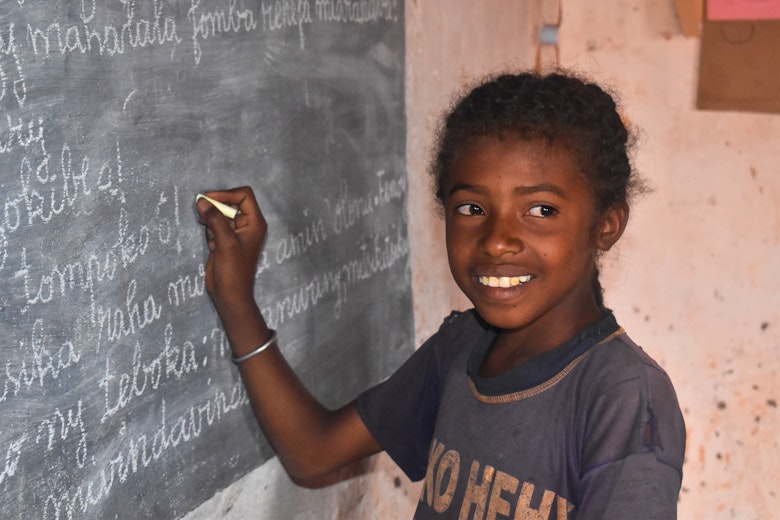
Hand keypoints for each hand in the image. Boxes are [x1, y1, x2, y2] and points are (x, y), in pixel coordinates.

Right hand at [196, 186, 265, 313]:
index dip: (227, 194)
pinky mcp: (225, 239)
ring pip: (220, 214)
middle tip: (203, 216)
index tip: (209, 199)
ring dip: (211, 222)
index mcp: (255, 222)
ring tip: (212, 238)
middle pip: (230, 202)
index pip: (244, 195)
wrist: (230, 294)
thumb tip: (202, 201)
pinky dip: (210, 232)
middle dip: (216, 208)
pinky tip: (212, 246)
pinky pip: (215, 226)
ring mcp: (236, 232)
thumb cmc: (234, 270)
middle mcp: (248, 224)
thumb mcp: (225, 242)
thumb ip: (215, 220)